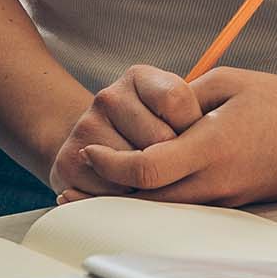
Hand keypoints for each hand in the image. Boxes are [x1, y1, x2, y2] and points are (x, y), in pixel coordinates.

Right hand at [46, 65, 202, 199]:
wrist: (96, 146)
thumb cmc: (152, 132)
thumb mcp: (176, 112)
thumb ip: (194, 116)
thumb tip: (207, 142)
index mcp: (138, 77)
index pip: (175, 99)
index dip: (192, 127)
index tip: (191, 136)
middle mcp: (108, 97)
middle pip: (159, 140)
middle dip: (174, 160)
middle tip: (170, 162)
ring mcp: (85, 128)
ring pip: (137, 171)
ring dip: (151, 184)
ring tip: (148, 176)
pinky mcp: (69, 162)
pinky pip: (113, 192)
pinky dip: (126, 200)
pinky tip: (127, 187)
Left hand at [66, 69, 276, 207]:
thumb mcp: (228, 82)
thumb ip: (183, 95)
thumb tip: (150, 108)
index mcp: (211, 147)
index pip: (146, 166)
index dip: (110, 163)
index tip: (90, 150)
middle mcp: (215, 182)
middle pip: (146, 200)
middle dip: (107, 193)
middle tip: (73, 185)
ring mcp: (224, 198)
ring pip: (163, 210)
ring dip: (128, 201)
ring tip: (94, 192)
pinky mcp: (231, 204)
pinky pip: (184, 208)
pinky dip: (156, 201)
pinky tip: (136, 192)